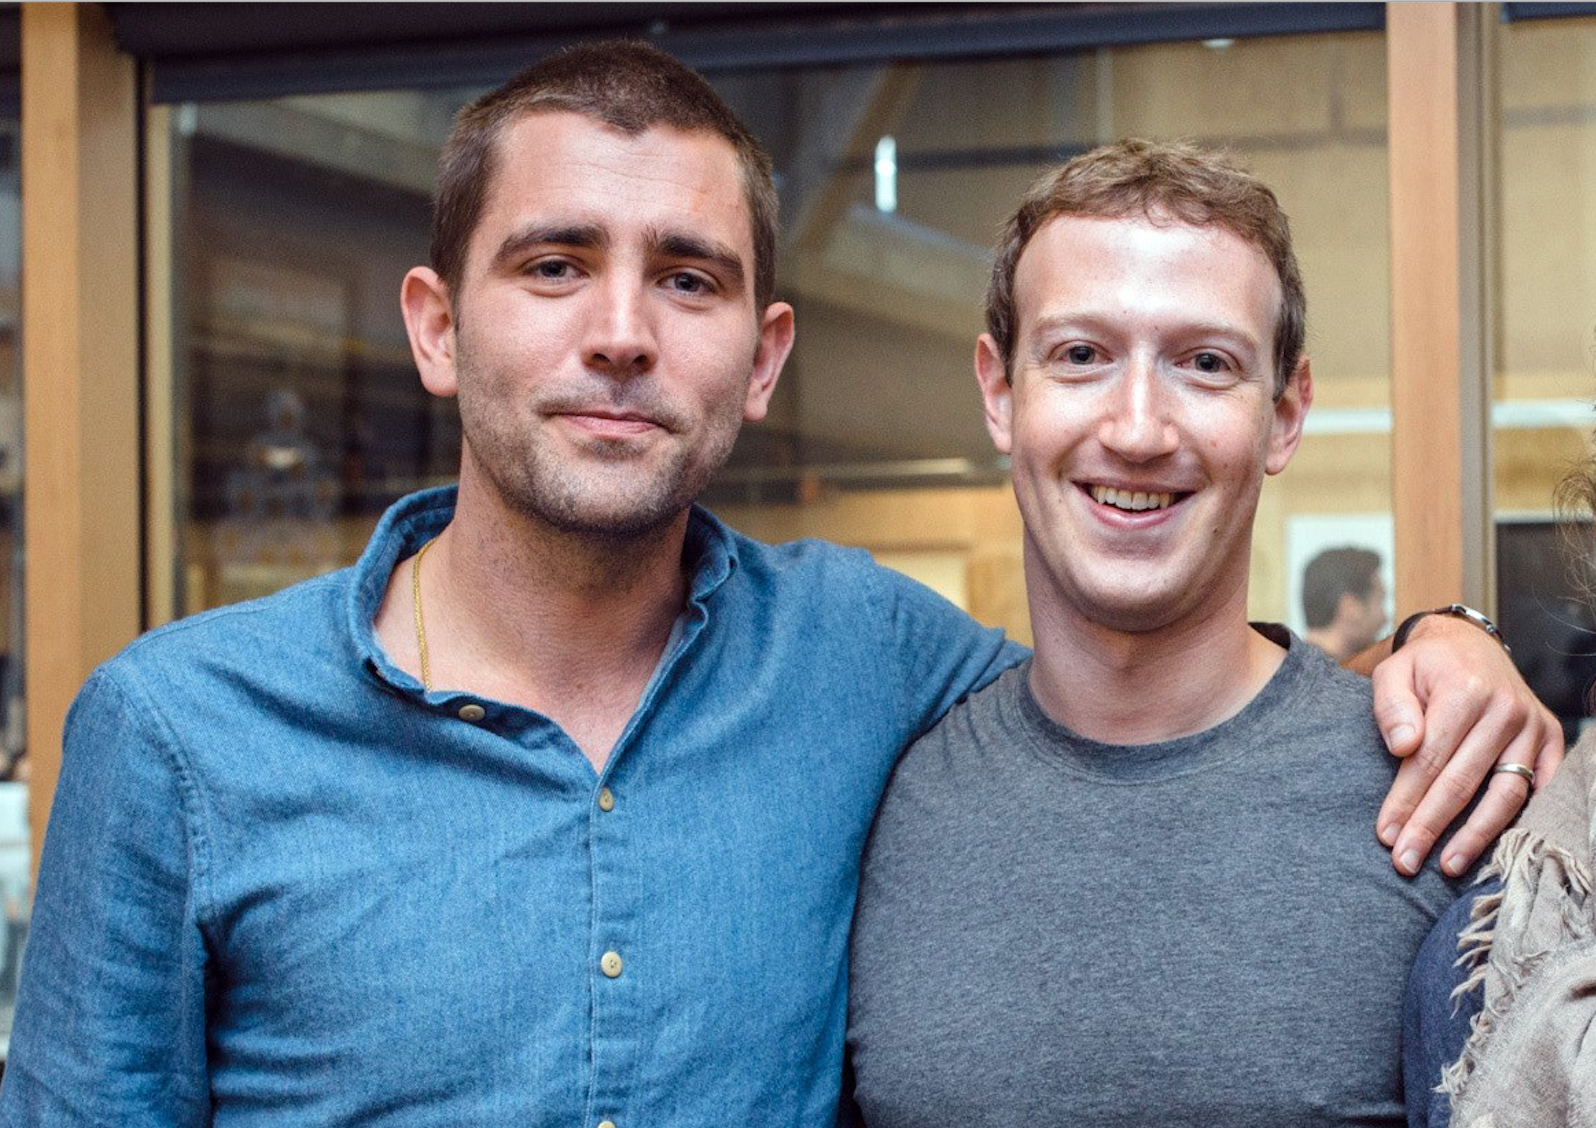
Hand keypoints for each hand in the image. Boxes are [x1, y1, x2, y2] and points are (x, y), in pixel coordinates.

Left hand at [1371, 612, 1562, 876]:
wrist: (1469, 645)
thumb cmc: (1424, 667)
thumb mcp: (1393, 672)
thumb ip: (1392, 708)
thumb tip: (1404, 747)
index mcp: (1465, 691)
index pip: (1430, 759)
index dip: (1407, 801)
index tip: (1386, 834)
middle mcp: (1506, 710)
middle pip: (1464, 782)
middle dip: (1431, 827)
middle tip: (1406, 862)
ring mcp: (1533, 726)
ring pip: (1506, 793)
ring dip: (1476, 835)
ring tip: (1448, 865)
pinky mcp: (1551, 739)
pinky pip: (1540, 788)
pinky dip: (1520, 820)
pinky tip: (1496, 846)